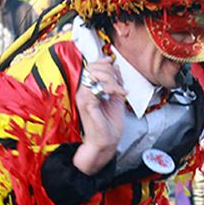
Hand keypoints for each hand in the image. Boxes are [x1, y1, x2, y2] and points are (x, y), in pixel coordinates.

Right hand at [73, 58, 126, 174]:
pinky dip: (112, 88)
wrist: (107, 142)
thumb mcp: (115, 98)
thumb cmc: (109, 124)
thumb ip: (114, 82)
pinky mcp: (87, 105)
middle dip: (110, 71)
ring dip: (112, 79)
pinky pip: (97, 88)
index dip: (102, 62)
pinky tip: (120, 94)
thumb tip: (115, 66)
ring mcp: (83, 98)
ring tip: (121, 90)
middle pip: (92, 68)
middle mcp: (82, 92)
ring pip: (94, 75)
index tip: (113, 63)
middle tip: (120, 83)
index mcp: (87, 90)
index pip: (90, 67)